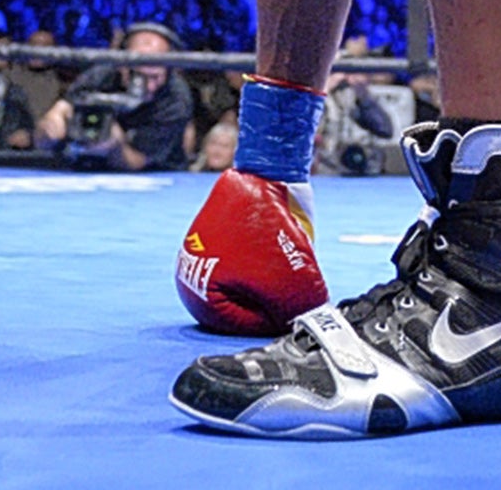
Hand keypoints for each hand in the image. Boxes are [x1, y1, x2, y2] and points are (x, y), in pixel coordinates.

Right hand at [174, 168, 328, 334]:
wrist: (267, 171)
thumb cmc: (265, 231)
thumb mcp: (288, 286)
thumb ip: (295, 314)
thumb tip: (305, 329)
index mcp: (195, 295)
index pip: (241, 325)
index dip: (275, 320)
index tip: (299, 312)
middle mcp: (194, 275)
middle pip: (248, 301)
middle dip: (276, 294)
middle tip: (300, 286)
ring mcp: (209, 252)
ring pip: (256, 279)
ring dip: (278, 273)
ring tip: (293, 258)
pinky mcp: (226, 233)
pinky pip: (257, 256)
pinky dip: (275, 254)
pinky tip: (288, 243)